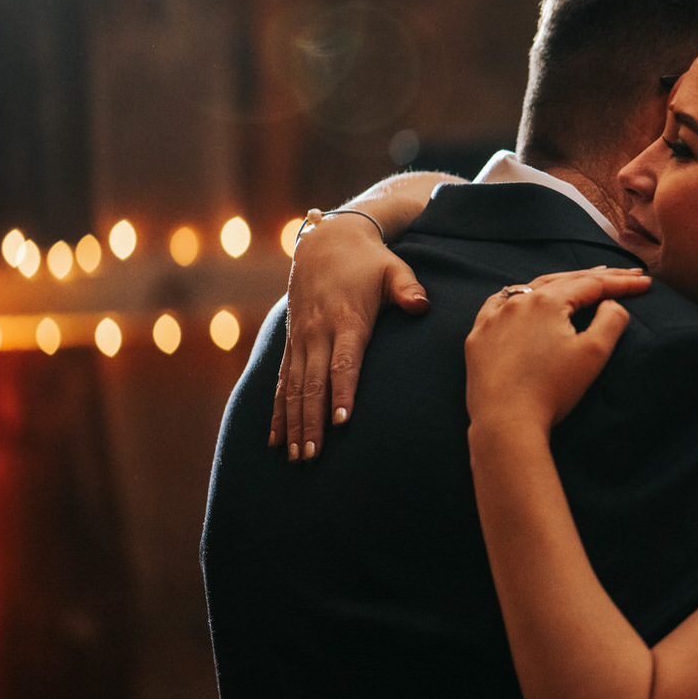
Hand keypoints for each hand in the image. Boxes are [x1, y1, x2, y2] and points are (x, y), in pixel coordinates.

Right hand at [271, 212, 430, 459]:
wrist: (327, 242)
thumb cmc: (370, 261)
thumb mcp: (394, 268)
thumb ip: (408, 288)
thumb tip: (422, 305)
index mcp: (347, 319)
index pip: (344, 363)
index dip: (342, 392)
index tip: (341, 423)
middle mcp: (319, 332)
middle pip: (314, 383)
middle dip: (312, 421)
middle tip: (313, 456)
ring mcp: (301, 338)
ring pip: (294, 387)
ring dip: (293, 423)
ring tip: (295, 457)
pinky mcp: (291, 342)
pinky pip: (281, 381)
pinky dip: (277, 411)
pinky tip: (275, 439)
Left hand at [466, 268, 651, 440]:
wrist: (506, 423)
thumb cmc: (552, 390)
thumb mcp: (594, 354)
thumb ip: (611, 320)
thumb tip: (611, 303)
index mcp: (546, 301)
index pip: (591, 284)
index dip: (621, 282)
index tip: (644, 282)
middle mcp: (517, 301)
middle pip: (563, 280)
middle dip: (595, 278)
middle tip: (622, 274)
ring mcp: (493, 318)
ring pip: (530, 289)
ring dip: (559, 284)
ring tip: (580, 282)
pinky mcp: (478, 338)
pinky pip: (499, 305)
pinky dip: (519, 298)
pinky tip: (523, 298)